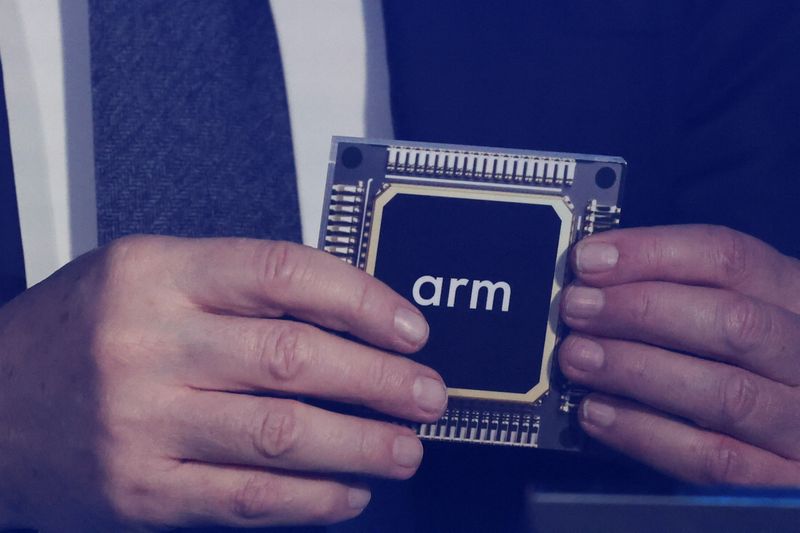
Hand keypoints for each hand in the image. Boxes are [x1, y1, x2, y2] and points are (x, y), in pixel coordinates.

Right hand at [0, 236, 445, 529]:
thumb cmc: (78, 333)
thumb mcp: (149, 278)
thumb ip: (237, 289)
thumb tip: (345, 316)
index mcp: (157, 275)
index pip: (284, 275)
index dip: (362, 300)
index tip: (407, 328)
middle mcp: (149, 345)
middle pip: (294, 358)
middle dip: (380, 380)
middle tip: (427, 395)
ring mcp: (143, 423)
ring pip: (280, 435)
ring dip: (361, 445)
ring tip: (406, 448)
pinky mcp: (140, 492)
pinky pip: (245, 499)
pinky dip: (311, 500)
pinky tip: (348, 493)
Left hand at [558, 225, 799, 484]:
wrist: (790, 432)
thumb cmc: (740, 361)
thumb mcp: (724, 310)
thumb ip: (673, 291)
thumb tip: (591, 280)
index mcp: (792, 295)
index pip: (729, 257)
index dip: (651, 254)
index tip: (588, 259)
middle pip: (734, 323)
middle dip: (641, 312)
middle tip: (577, 309)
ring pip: (724, 394)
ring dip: (636, 372)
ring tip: (577, 358)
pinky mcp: (782, 478)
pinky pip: (713, 460)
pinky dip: (645, 434)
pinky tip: (596, 413)